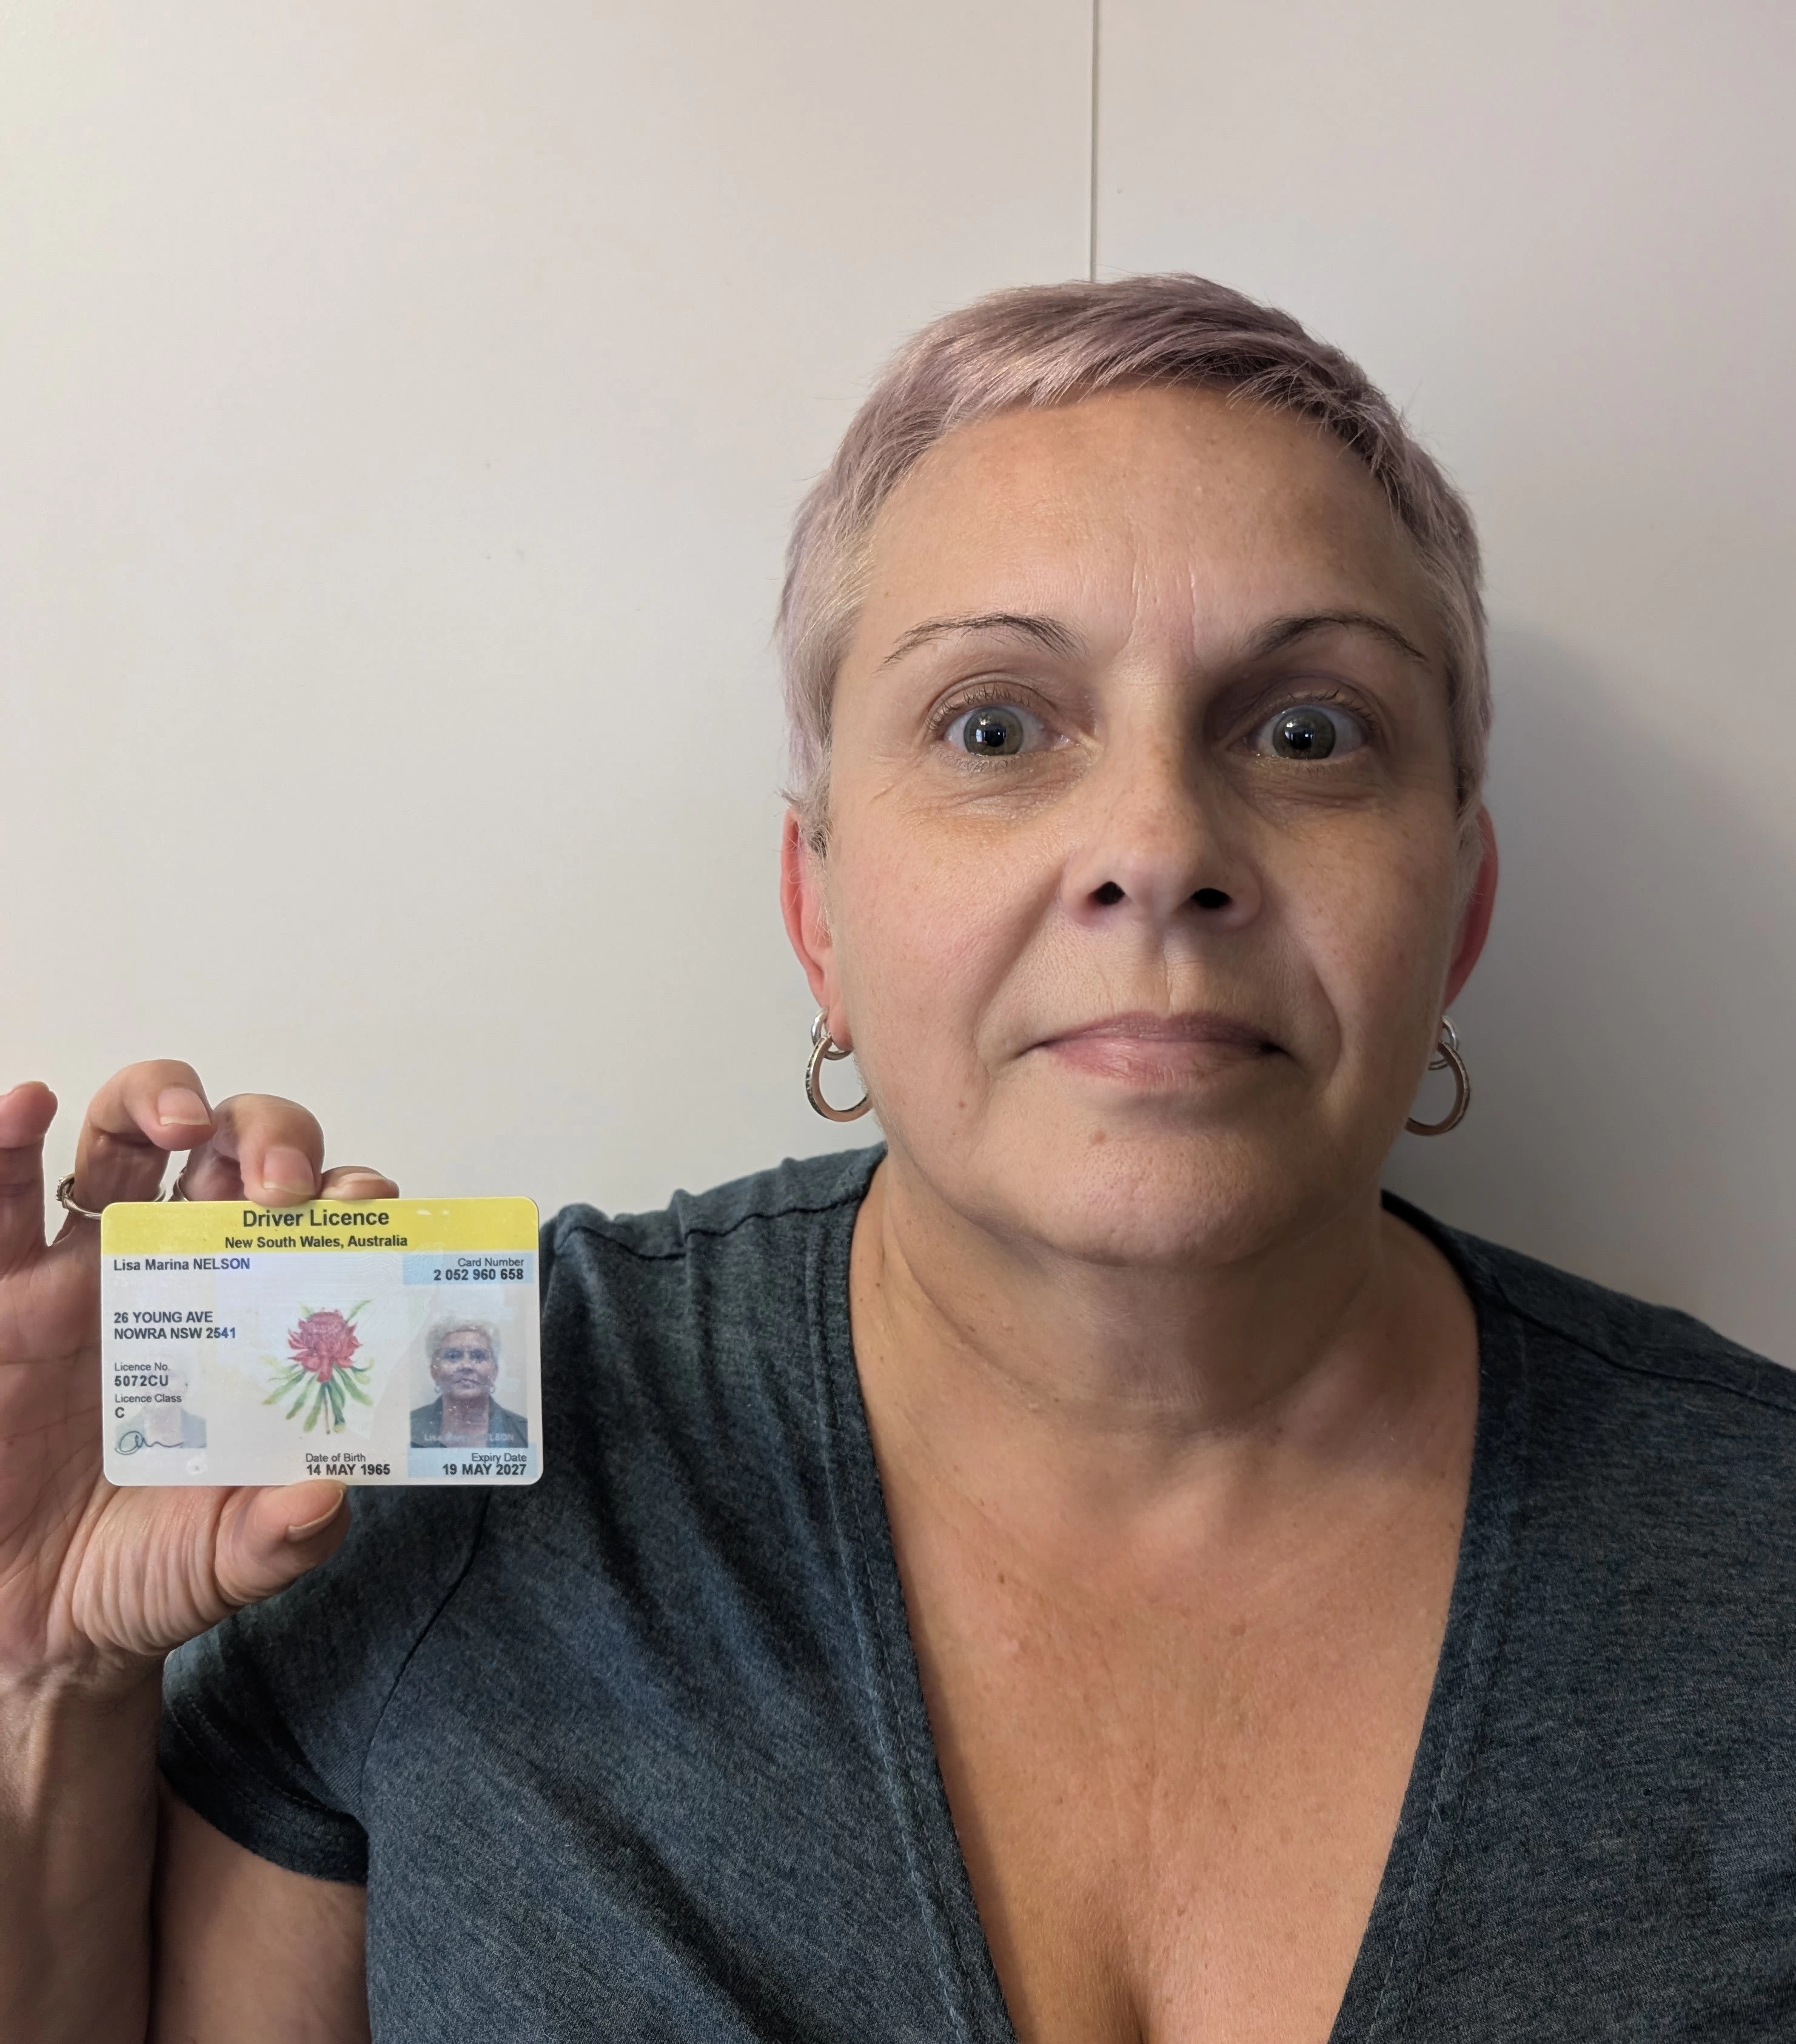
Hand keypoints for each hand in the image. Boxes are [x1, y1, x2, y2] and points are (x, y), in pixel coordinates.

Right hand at [0, 1063, 396, 1684]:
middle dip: (266, 1135)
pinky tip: (27, 1104)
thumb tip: (327, 1496)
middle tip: (280, 1182)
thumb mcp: (229, 1561)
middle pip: (229, 1151)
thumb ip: (284, 1536)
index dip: (344, 1193)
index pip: (312, 1220)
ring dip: (155, 1099)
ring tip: (180, 1119)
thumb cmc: (146, 1572)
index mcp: (250, 1317)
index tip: (367, 1201)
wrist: (38, 1632)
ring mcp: (82, 1273)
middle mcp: (177, 1273)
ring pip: (122, 1141)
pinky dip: (7, 1139)